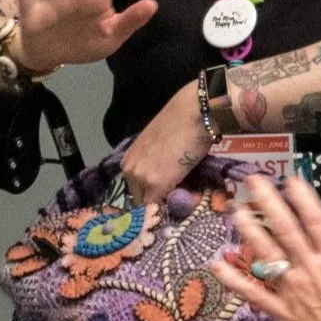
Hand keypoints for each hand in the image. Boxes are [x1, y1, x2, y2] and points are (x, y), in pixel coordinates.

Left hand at [121, 81, 213, 204]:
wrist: (193, 114)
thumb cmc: (179, 124)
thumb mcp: (158, 148)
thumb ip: (154, 167)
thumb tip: (162, 185)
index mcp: (128, 162)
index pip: (135, 191)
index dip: (150, 196)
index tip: (164, 197)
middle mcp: (129, 171)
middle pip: (140, 200)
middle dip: (155, 201)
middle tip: (173, 198)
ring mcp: (141, 179)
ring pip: (150, 204)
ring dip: (162, 203)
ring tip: (179, 196)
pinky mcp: (156, 186)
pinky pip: (160, 206)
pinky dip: (170, 205)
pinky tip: (182, 199)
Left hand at [212, 173, 320, 320]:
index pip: (316, 221)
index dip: (302, 198)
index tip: (289, 180)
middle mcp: (309, 268)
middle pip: (286, 229)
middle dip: (268, 203)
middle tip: (252, 183)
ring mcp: (291, 289)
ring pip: (266, 254)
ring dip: (249, 231)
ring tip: (235, 211)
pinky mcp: (279, 311)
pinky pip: (253, 293)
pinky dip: (234, 280)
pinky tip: (217, 265)